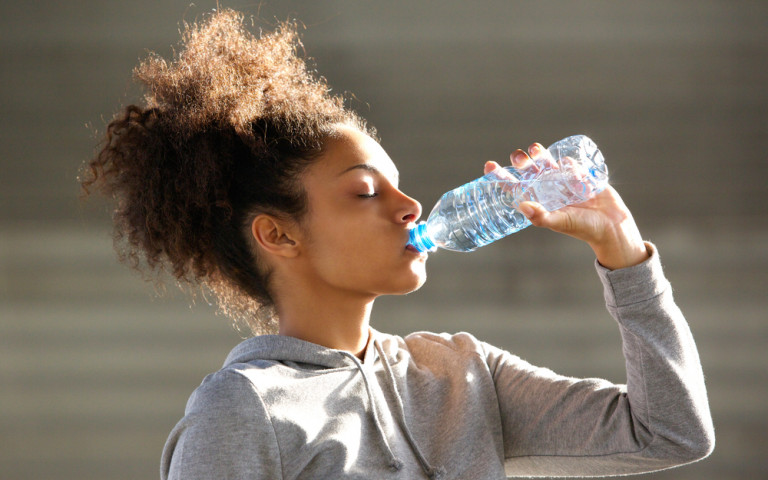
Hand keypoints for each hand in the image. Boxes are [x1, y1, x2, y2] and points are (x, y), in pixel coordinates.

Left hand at [484, 143, 648, 269]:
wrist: (613, 227)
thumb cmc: (584, 228)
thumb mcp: (561, 222)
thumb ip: (542, 217)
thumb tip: (522, 206)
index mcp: (540, 202)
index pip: (515, 187)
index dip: (501, 176)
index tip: (488, 165)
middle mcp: (549, 191)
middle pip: (529, 172)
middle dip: (522, 162)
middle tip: (518, 156)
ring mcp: (564, 183)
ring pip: (547, 165)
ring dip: (540, 155)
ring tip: (535, 149)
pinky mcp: (581, 178)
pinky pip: (570, 165)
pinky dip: (567, 161)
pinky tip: (566, 162)